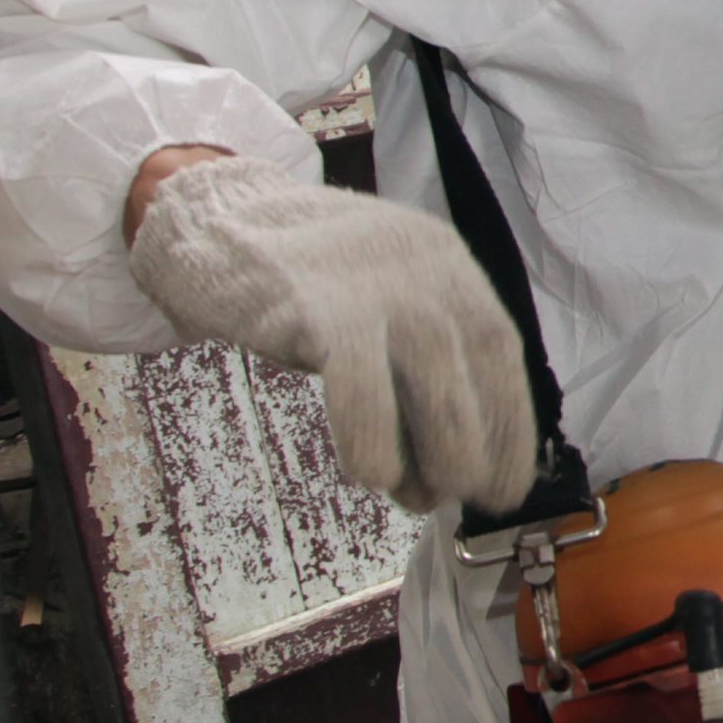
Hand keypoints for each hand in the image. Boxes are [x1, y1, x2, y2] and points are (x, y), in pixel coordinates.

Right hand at [125, 155, 537, 514]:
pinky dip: (371, 437)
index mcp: (444, 262)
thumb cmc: (301, 287)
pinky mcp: (314, 303)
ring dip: (439, 448)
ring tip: (422, 499)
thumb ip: (411, 372)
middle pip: (476, 361)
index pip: (500, 347)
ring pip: (432, 371)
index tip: (508, 483)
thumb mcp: (375, 311)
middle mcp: (421, 264)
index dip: (511, 421)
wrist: (211, 223)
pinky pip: (358, 383)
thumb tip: (441, 474)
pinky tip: (370, 475)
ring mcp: (370, 280)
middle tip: (463, 497)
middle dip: (479, 443)